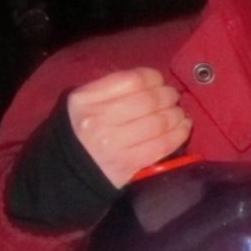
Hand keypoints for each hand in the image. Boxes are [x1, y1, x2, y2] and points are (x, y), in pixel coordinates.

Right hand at [65, 67, 191, 186]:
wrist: (67, 173)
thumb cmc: (79, 132)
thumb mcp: (83, 103)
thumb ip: (112, 88)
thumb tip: (152, 81)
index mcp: (86, 100)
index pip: (132, 80)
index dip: (154, 78)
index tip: (159, 81)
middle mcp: (99, 120)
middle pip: (149, 100)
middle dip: (169, 96)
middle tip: (173, 97)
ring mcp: (114, 145)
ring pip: (160, 122)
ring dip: (177, 114)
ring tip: (179, 113)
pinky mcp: (129, 165)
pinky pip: (163, 145)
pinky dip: (180, 133)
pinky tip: (183, 127)